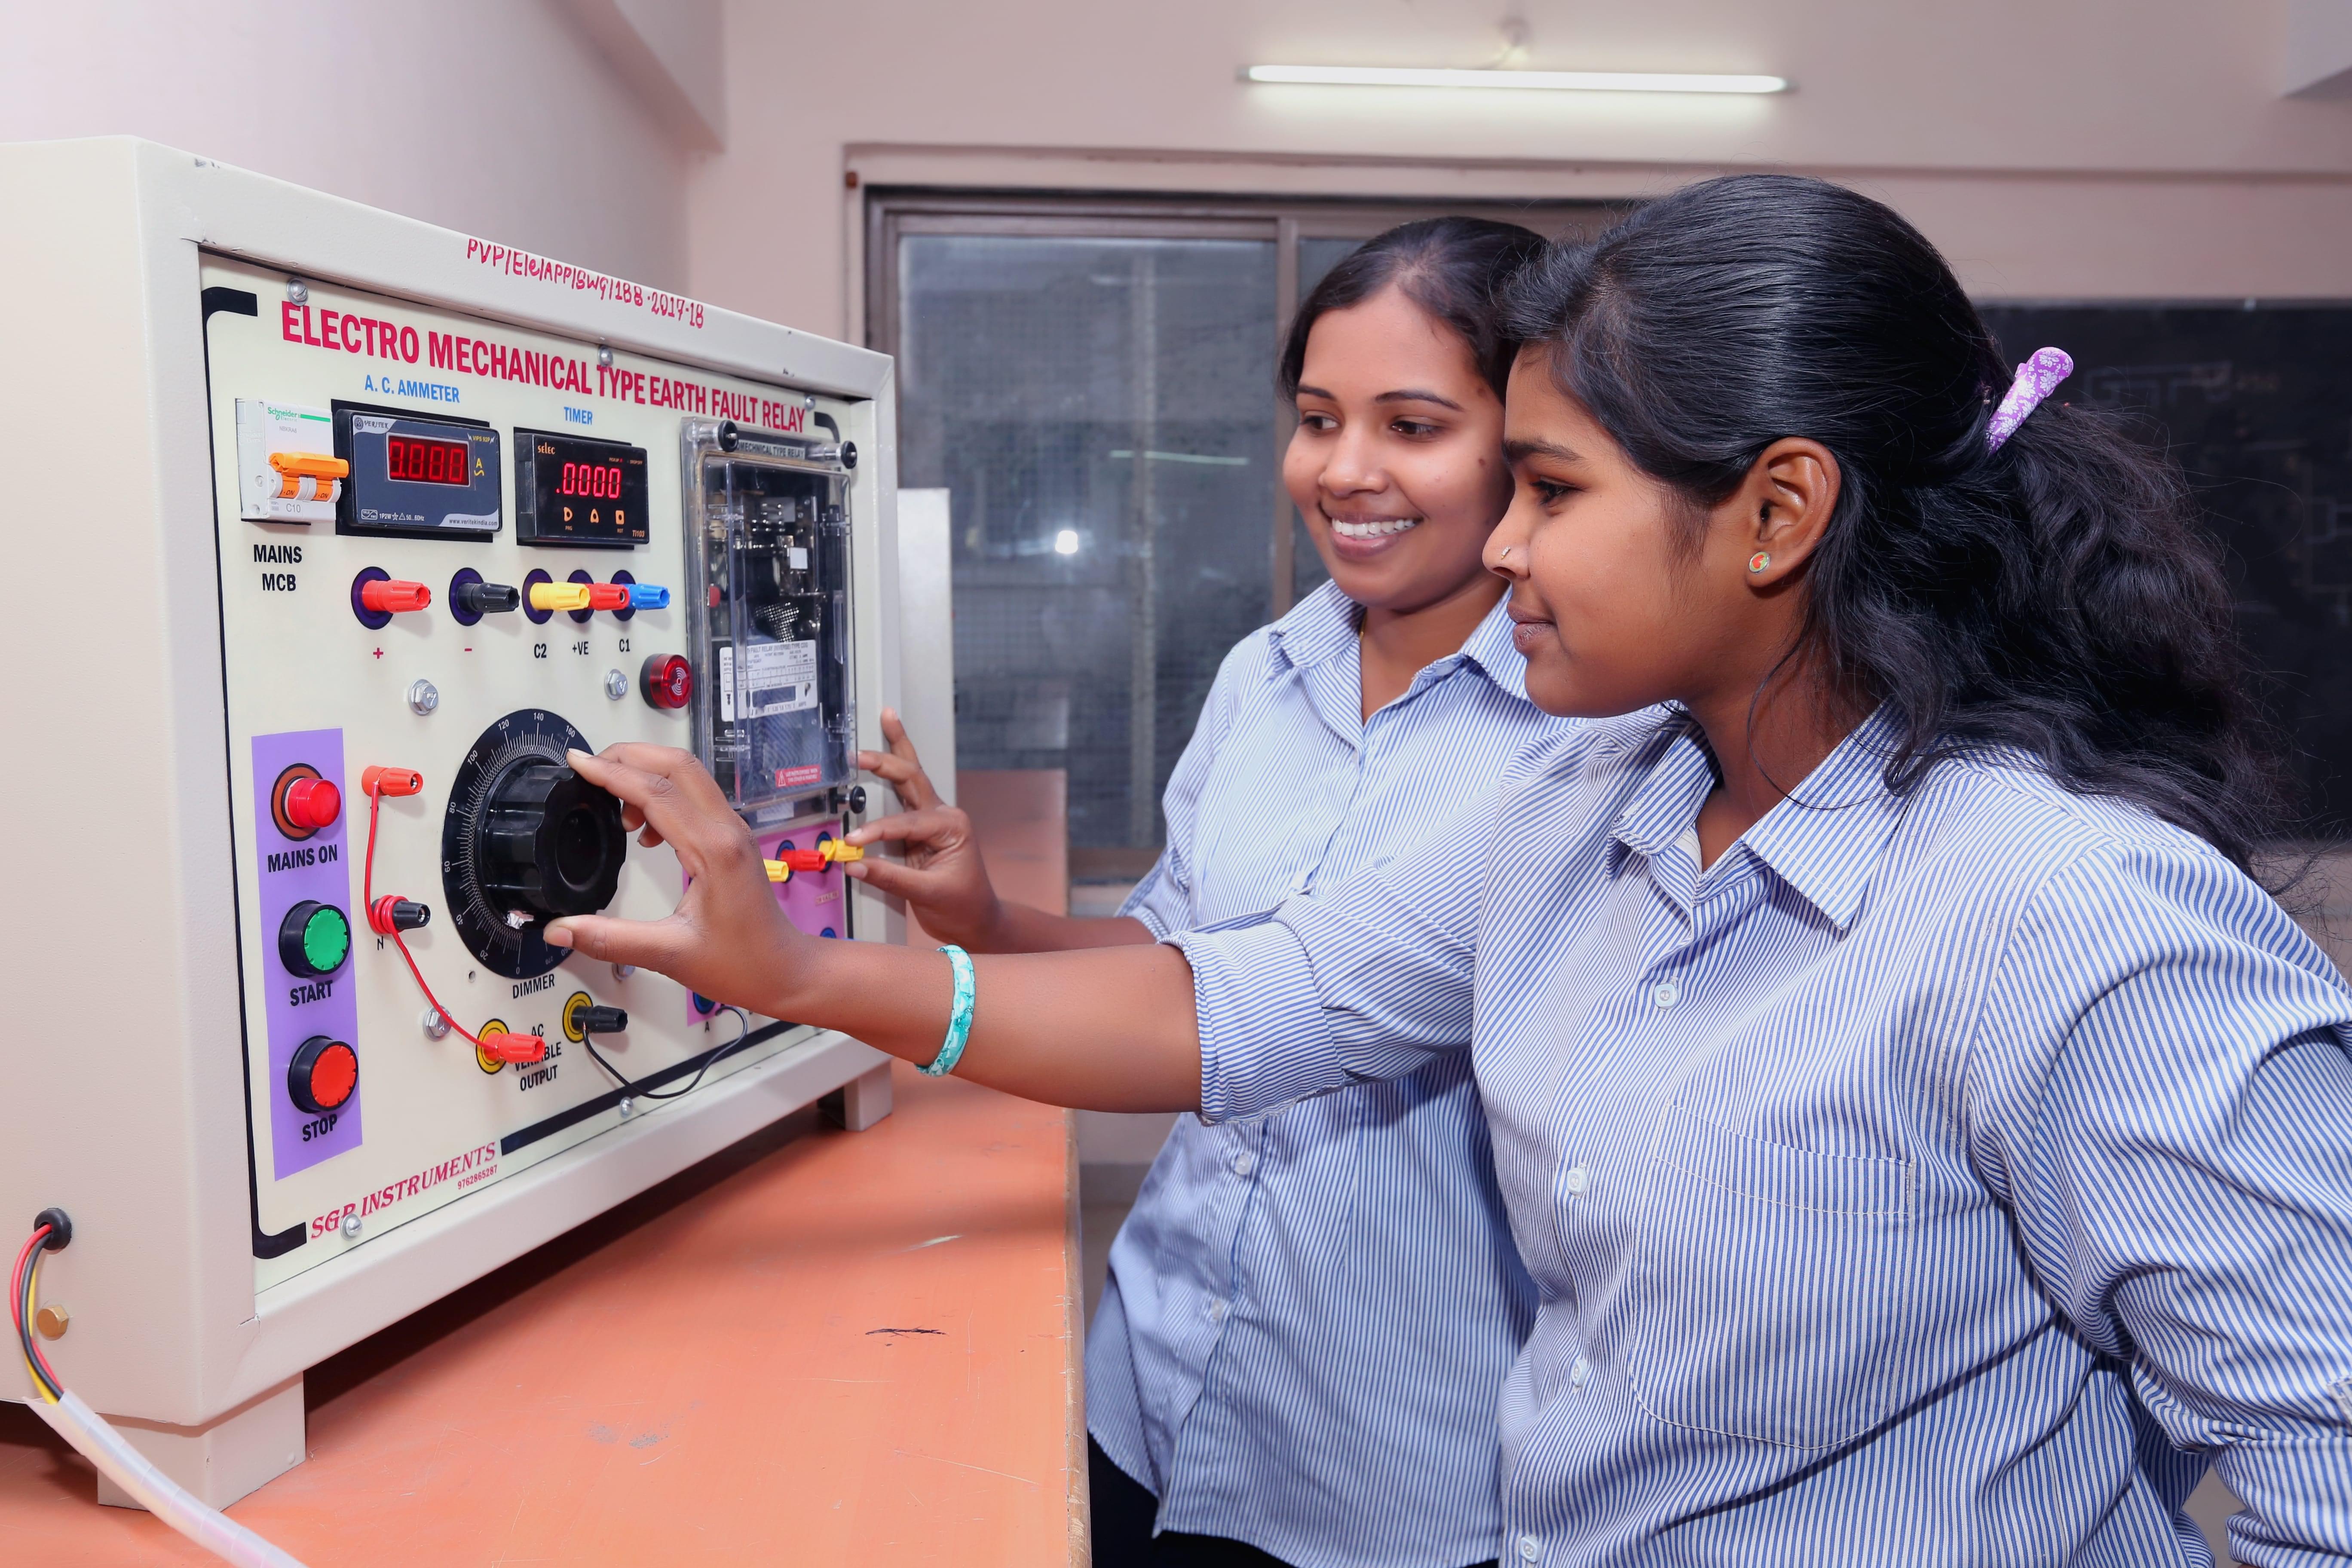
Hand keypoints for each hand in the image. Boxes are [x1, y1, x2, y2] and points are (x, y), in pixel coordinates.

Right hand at [543, 744, 811, 1015]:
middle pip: (678, 765)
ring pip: (688, 777)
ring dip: (646, 776)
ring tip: (614, 807)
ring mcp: (733, 831)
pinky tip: (644, 830)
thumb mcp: (669, 955)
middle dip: (629, 757)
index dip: (611, 772)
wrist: (785, 972)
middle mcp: (728, 831)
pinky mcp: (731, 839)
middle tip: (589, 769)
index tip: (577, 762)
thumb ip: (611, 940)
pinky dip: (662, 797)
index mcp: (715, 850)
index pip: (657, 791)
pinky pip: (694, 798)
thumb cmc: (743, 963)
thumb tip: (560, 929)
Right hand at [846, 709, 1007, 948]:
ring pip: (911, 777)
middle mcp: (944, 816)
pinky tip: (881, 756)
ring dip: (896, 750)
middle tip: (861, 750)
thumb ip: (889, 878)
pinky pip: (901, 798)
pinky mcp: (920, 829)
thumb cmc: (963, 907)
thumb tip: (853, 863)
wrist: (978, 921)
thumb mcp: (929, 894)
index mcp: (952, 827)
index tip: (854, 841)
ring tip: (887, 718)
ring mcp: (932, 820)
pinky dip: (890, 775)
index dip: (877, 831)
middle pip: (913, 777)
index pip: (907, 823)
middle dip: (888, 758)